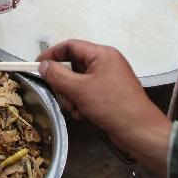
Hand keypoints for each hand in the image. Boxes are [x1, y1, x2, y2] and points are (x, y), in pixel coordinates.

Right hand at [37, 40, 169, 158]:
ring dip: (71, 96)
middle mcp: (105, 63)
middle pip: (73, 65)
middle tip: (60, 95)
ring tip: (75, 109)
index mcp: (102, 54)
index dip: (52, 54)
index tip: (37, 66)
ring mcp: (108, 80)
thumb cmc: (111, 105)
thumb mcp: (80, 89)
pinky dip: (80, 103)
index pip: (70, 46)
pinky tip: (82, 115)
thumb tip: (43, 65)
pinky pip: (87, 93)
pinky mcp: (109, 95)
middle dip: (64, 82)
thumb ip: (58, 75)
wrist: (140, 132)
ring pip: (78, 82)